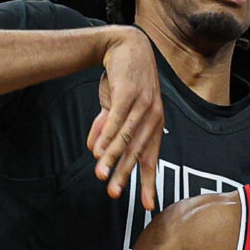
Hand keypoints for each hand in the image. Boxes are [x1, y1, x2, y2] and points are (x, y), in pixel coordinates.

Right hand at [88, 27, 164, 210]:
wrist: (125, 44)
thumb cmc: (123, 80)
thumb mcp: (116, 108)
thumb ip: (107, 130)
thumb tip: (95, 152)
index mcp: (154, 125)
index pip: (151, 158)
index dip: (148, 182)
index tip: (146, 205)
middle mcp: (154, 117)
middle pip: (137, 152)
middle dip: (124, 175)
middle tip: (113, 195)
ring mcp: (143, 104)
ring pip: (125, 137)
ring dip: (111, 158)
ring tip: (100, 176)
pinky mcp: (129, 92)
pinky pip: (117, 119)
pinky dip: (107, 136)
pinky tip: (98, 151)